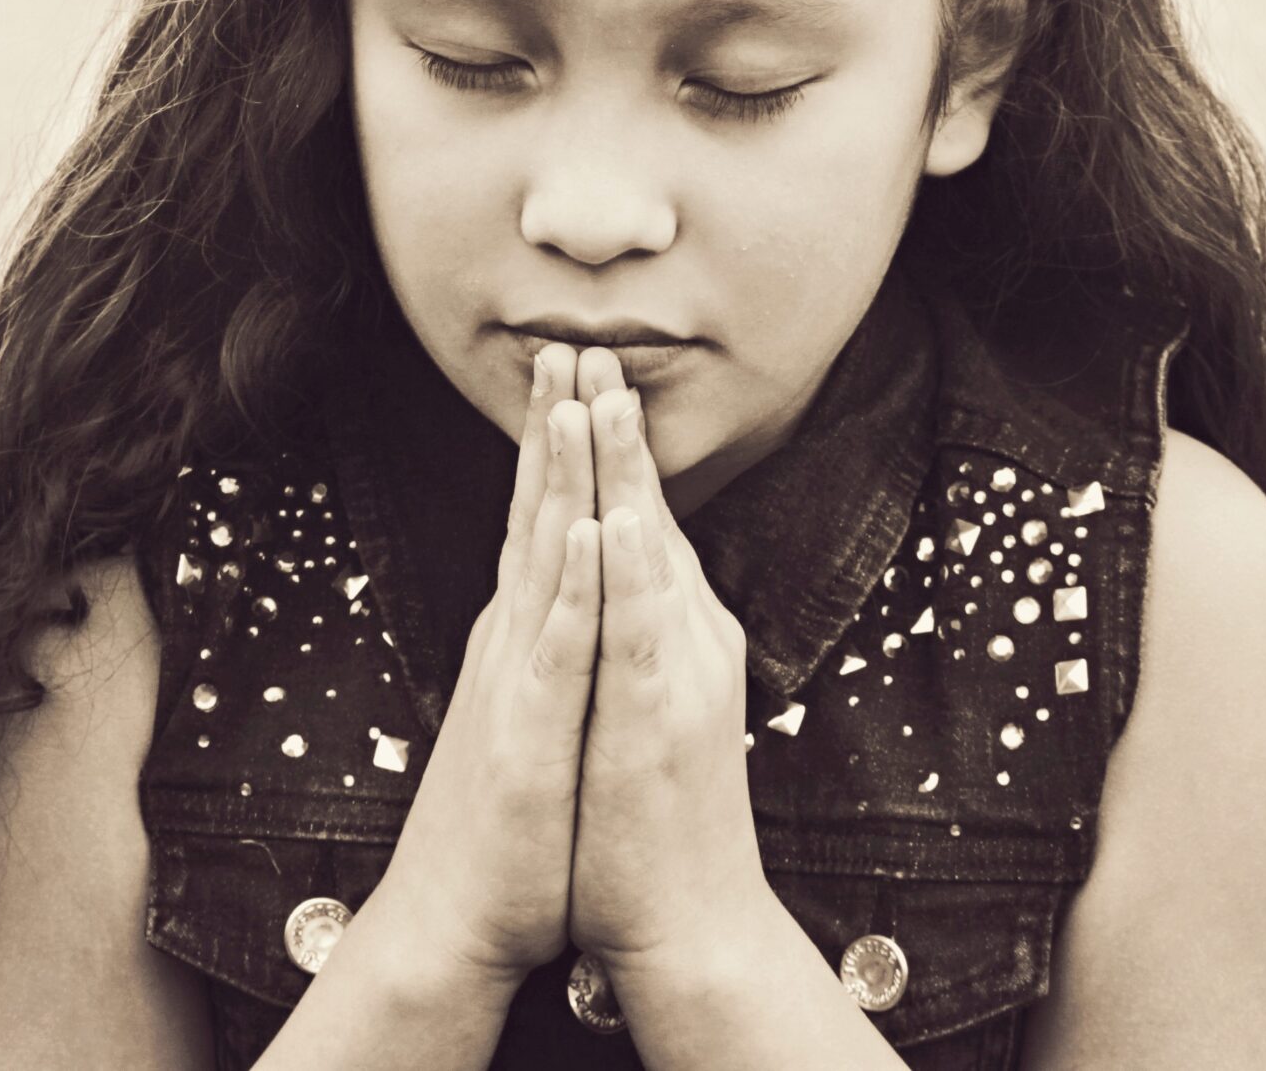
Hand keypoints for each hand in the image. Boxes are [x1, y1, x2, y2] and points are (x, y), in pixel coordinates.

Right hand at [368, 343, 601, 988]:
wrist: (455, 923)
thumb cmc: (505, 830)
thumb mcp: (530, 718)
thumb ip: (542, 654)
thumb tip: (557, 605)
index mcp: (519, 637)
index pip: (539, 520)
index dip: (555, 444)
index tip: (573, 368)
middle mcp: (510, 643)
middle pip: (533, 515)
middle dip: (553, 427)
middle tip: (567, 342)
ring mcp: (514, 683)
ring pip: (541, 561)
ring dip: (558, 480)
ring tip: (573, 403)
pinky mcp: (526, 733)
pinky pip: (560, 648)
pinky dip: (580, 587)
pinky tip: (597, 534)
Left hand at [562, 349, 771, 976]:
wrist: (687, 920)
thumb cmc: (651, 821)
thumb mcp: (639, 707)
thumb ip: (633, 639)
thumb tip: (617, 583)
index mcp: (669, 630)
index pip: (634, 518)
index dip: (605, 447)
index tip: (578, 376)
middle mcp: (681, 635)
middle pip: (641, 511)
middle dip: (611, 426)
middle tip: (585, 345)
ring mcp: (676, 672)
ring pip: (646, 549)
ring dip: (622, 470)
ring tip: (599, 396)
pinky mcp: (659, 718)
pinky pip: (641, 632)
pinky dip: (629, 573)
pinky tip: (617, 523)